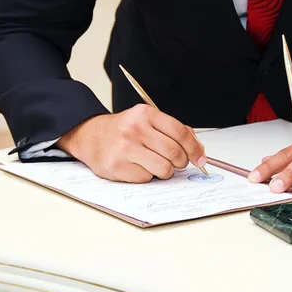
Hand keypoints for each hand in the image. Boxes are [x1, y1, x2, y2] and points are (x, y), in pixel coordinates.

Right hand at [57, 104, 206, 182]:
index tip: (200, 158)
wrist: (91, 136)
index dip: (195, 148)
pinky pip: (147, 177)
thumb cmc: (123, 130)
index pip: (180, 132)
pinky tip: (138, 166)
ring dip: (166, 171)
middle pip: (174, 152)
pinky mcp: (118, 166)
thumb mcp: (146, 121)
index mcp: (145, 114)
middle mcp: (135, 129)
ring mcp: (125, 148)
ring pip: (164, 168)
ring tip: (157, 165)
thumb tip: (198, 150)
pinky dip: (148, 175)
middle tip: (178, 163)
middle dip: (182, 162)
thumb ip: (173, 131)